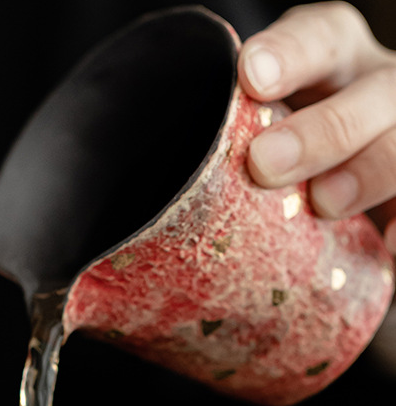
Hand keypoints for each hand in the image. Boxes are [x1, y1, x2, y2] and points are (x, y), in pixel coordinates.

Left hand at [238, 2, 395, 253]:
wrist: (326, 173)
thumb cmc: (271, 148)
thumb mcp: (250, 131)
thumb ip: (225, 140)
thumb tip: (153, 199)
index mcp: (333, 62)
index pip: (321, 38)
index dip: (290, 54)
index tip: (251, 76)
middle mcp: (374, 92)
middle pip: (372, 92)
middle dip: (322, 129)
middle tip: (266, 164)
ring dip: (370, 170)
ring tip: (326, 204)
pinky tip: (392, 245)